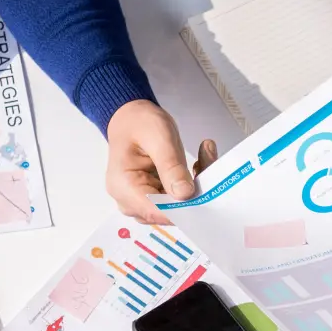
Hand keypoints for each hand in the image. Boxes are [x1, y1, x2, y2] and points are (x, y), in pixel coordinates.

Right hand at [105, 100, 217, 222]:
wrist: (130, 117)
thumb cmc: (140, 123)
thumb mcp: (159, 137)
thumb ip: (171, 166)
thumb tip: (185, 194)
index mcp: (124, 187)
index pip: (157, 212)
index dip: (184, 208)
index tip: (206, 190)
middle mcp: (128, 201)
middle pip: (167, 213)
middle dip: (193, 194)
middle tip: (208, 162)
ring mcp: (139, 202)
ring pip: (175, 209)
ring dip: (194, 189)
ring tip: (204, 159)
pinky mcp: (151, 198)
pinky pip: (175, 201)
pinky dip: (190, 186)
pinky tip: (197, 166)